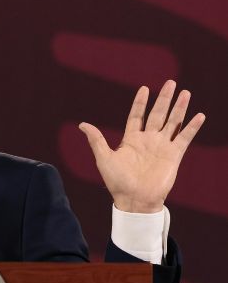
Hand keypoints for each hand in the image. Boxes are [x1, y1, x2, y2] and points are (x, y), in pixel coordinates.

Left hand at [79, 80, 205, 212]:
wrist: (134, 200)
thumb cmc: (117, 182)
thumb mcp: (104, 158)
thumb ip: (96, 140)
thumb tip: (82, 124)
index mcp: (131, 139)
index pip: (137, 115)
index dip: (140, 102)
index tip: (144, 88)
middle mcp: (148, 140)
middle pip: (157, 114)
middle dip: (164, 99)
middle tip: (170, 83)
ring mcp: (162, 147)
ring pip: (173, 122)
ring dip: (179, 108)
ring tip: (185, 92)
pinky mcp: (174, 155)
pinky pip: (184, 137)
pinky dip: (192, 127)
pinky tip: (199, 115)